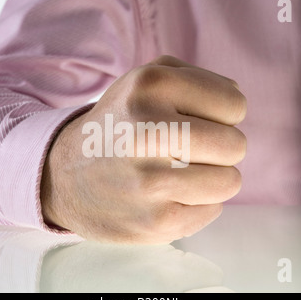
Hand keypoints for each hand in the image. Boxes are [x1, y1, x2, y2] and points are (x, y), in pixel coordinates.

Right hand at [41, 55, 246, 243]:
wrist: (63, 175)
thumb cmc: (118, 125)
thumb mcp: (142, 80)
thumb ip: (194, 76)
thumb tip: (236, 96)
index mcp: (150, 87)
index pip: (235, 104)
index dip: (221, 113)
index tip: (197, 120)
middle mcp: (148, 131)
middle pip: (236, 145)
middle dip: (220, 147)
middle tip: (190, 150)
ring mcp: (151, 182)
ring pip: (230, 181)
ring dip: (212, 177)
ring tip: (180, 173)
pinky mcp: (155, 223)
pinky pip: (213, 210)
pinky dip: (197, 203)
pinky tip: (166, 196)